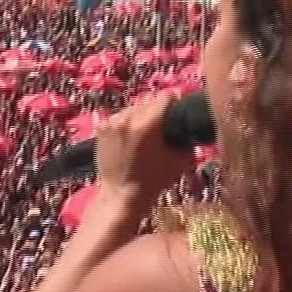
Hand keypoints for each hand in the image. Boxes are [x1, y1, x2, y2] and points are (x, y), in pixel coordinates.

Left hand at [94, 92, 193, 211]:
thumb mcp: (180, 159)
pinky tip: (131, 137)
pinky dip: (128, 123)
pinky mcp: (101, 127)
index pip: (166, 96)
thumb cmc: (154, 180)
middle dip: (158, 110)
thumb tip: (190, 124)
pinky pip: (120, 117)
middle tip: (164, 125)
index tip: (179, 111)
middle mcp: (128, 118)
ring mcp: (112, 121)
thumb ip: (187, 137)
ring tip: (146, 132)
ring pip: (134, 108)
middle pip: (149, 101)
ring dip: (142, 115)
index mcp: (149, 124)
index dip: (176, 102)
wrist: (121, 195)